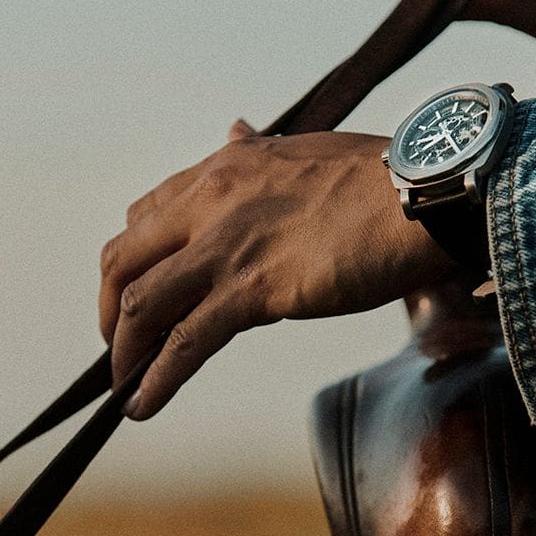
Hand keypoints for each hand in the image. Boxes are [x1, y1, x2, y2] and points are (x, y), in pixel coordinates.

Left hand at [99, 131, 453, 418]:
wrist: (424, 194)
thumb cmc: (381, 179)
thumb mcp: (305, 150)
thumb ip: (259, 151)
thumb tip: (234, 129)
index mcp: (226, 166)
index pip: (147, 214)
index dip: (134, 261)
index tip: (140, 294)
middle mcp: (213, 201)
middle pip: (124, 259)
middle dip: (110, 309)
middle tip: (121, 345)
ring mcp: (229, 245)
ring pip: (142, 304)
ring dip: (125, 352)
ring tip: (127, 384)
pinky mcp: (256, 289)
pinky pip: (185, 342)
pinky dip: (157, 379)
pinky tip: (143, 406)